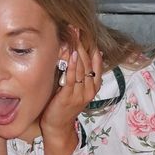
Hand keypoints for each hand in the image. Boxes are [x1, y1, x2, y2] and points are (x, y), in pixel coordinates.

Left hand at [40, 37, 102, 154]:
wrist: (58, 127)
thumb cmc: (63, 105)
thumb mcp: (74, 87)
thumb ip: (77, 73)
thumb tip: (75, 52)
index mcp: (93, 86)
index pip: (96, 62)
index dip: (91, 46)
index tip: (85, 31)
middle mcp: (90, 89)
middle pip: (89, 62)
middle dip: (82, 44)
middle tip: (76, 28)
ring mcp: (80, 93)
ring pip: (81, 68)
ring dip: (77, 50)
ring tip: (74, 36)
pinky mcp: (69, 96)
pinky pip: (72, 78)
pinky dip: (72, 65)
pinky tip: (70, 54)